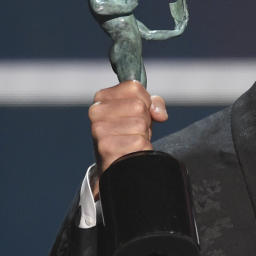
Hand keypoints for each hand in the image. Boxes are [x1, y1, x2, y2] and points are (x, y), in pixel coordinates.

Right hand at [88, 80, 167, 196]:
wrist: (115, 168)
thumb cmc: (129, 136)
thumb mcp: (141, 114)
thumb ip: (154, 104)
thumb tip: (159, 114)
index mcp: (102, 98)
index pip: (134, 88)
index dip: (145, 102)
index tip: (139, 114)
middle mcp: (96, 112)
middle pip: (139, 106)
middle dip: (145, 121)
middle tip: (135, 132)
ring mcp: (99, 130)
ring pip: (140, 124)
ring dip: (143, 136)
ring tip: (132, 143)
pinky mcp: (106, 148)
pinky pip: (139, 142)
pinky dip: (142, 149)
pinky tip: (132, 153)